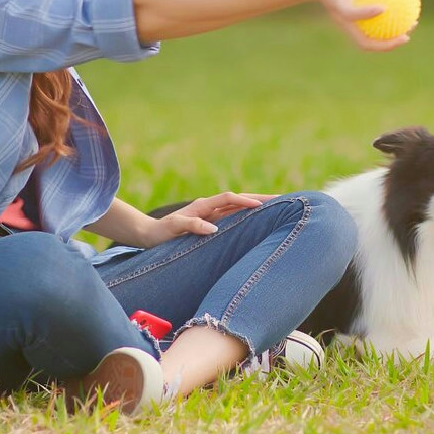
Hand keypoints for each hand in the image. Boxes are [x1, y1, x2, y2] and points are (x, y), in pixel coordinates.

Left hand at [139, 192, 277, 246]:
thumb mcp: (173, 228)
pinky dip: (249, 214)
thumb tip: (212, 229)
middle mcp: (210, 207)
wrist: (151, 235)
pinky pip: (235, 216)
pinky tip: (261, 218)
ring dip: (258, 205)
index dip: (244, 201)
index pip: (228, 198)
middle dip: (260, 198)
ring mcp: (213, 214)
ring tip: (278, 206)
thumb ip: (191, 225)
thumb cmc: (161, 233)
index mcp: (203, 205)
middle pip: (239, 199)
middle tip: (282, 199)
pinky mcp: (213, 222)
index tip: (260, 206)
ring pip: (239, 206)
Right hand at [301, 0, 409, 51]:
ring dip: (390, 40)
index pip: (351, 14)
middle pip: (363, 42)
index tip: (383, 7)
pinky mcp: (352, 24)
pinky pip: (371, 30)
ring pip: (369, 41)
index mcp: (336, 6)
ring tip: (410, 29)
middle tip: (406, 36)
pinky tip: (404, 18)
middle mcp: (342, 21)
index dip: (366, 14)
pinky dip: (386, 27)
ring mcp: (347, 26)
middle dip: (385, 44)